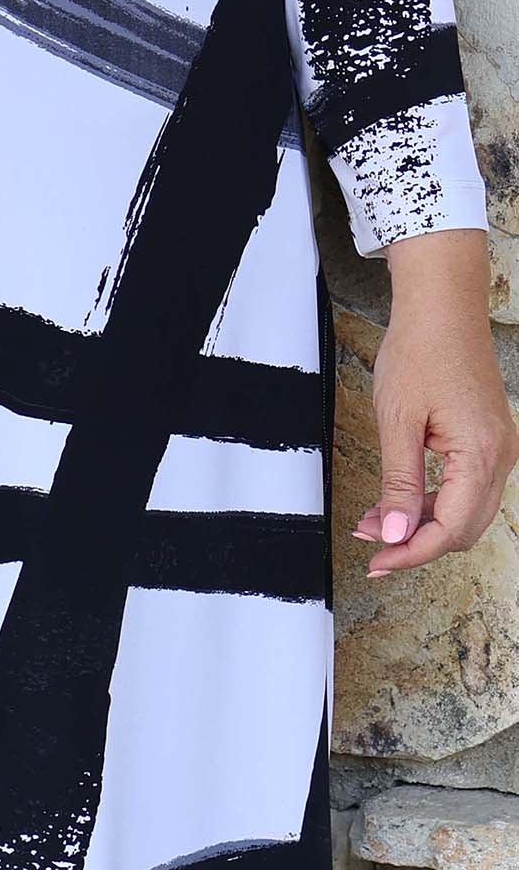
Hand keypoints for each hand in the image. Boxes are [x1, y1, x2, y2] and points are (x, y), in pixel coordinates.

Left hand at [357, 228, 517, 580]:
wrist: (443, 307)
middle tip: (369, 543)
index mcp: (481, 455)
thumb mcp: (398, 421)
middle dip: (416, 542)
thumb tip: (394, 533)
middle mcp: (501, 457)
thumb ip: (398, 482)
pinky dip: (433, 501)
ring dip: (423, 523)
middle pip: (464, 529)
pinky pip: (467, 488)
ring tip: (374, 521)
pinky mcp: (490, 441)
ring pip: (466, 512)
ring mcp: (499, 449)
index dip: (411, 552)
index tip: (376, 562)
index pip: (450, 529)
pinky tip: (398, 500)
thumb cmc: (420, 351)